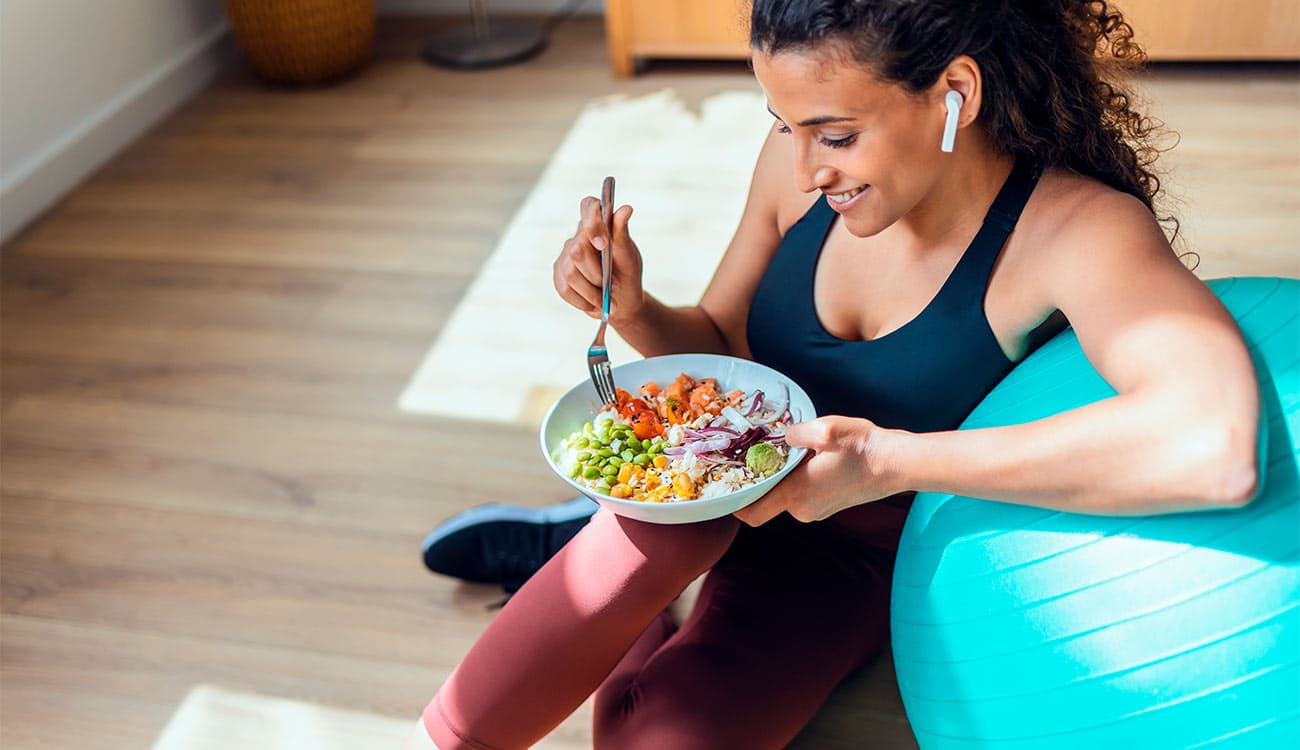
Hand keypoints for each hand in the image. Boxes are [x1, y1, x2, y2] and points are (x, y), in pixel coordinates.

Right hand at [552, 196, 644, 322]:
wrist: (621, 302)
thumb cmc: (627, 274)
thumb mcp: (629, 256)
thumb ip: (623, 234)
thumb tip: (626, 209)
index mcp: (598, 225)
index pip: (588, 206)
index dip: (591, 222)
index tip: (603, 244)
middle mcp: (578, 237)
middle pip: (577, 250)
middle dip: (596, 273)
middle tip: (612, 285)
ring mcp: (565, 256)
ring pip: (570, 273)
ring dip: (591, 292)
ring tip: (606, 300)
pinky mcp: (559, 275)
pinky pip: (564, 289)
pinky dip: (582, 301)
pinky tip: (594, 303)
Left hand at [733, 416, 900, 525]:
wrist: (897, 463)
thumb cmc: (863, 448)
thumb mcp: (827, 430)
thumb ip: (795, 433)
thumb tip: (782, 436)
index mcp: (796, 495)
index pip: (752, 513)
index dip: (734, 502)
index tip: (727, 483)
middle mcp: (803, 509)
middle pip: (766, 500)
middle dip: (760, 480)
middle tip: (755, 453)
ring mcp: (817, 510)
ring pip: (785, 496)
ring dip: (781, 477)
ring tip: (786, 451)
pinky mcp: (829, 505)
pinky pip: (801, 494)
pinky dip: (797, 479)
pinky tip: (807, 458)